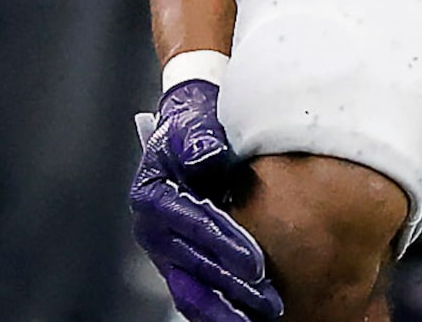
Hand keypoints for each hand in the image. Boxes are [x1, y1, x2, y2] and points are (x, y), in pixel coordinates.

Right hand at [132, 78, 283, 321]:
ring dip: (226, 307)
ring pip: (192, 290)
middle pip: (193, 262)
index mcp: (152, 194)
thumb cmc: (198, 126)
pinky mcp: (183, 269)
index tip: (255, 259)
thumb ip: (200, 134)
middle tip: (270, 296)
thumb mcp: (196, 120)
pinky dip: (221, 312)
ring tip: (265, 314)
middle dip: (232, 282)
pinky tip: (249, 320)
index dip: (221, 241)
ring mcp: (168, 253)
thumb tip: (206, 153)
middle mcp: (154, 229)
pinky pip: (198, 298)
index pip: (187, 222)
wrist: (199, 134)